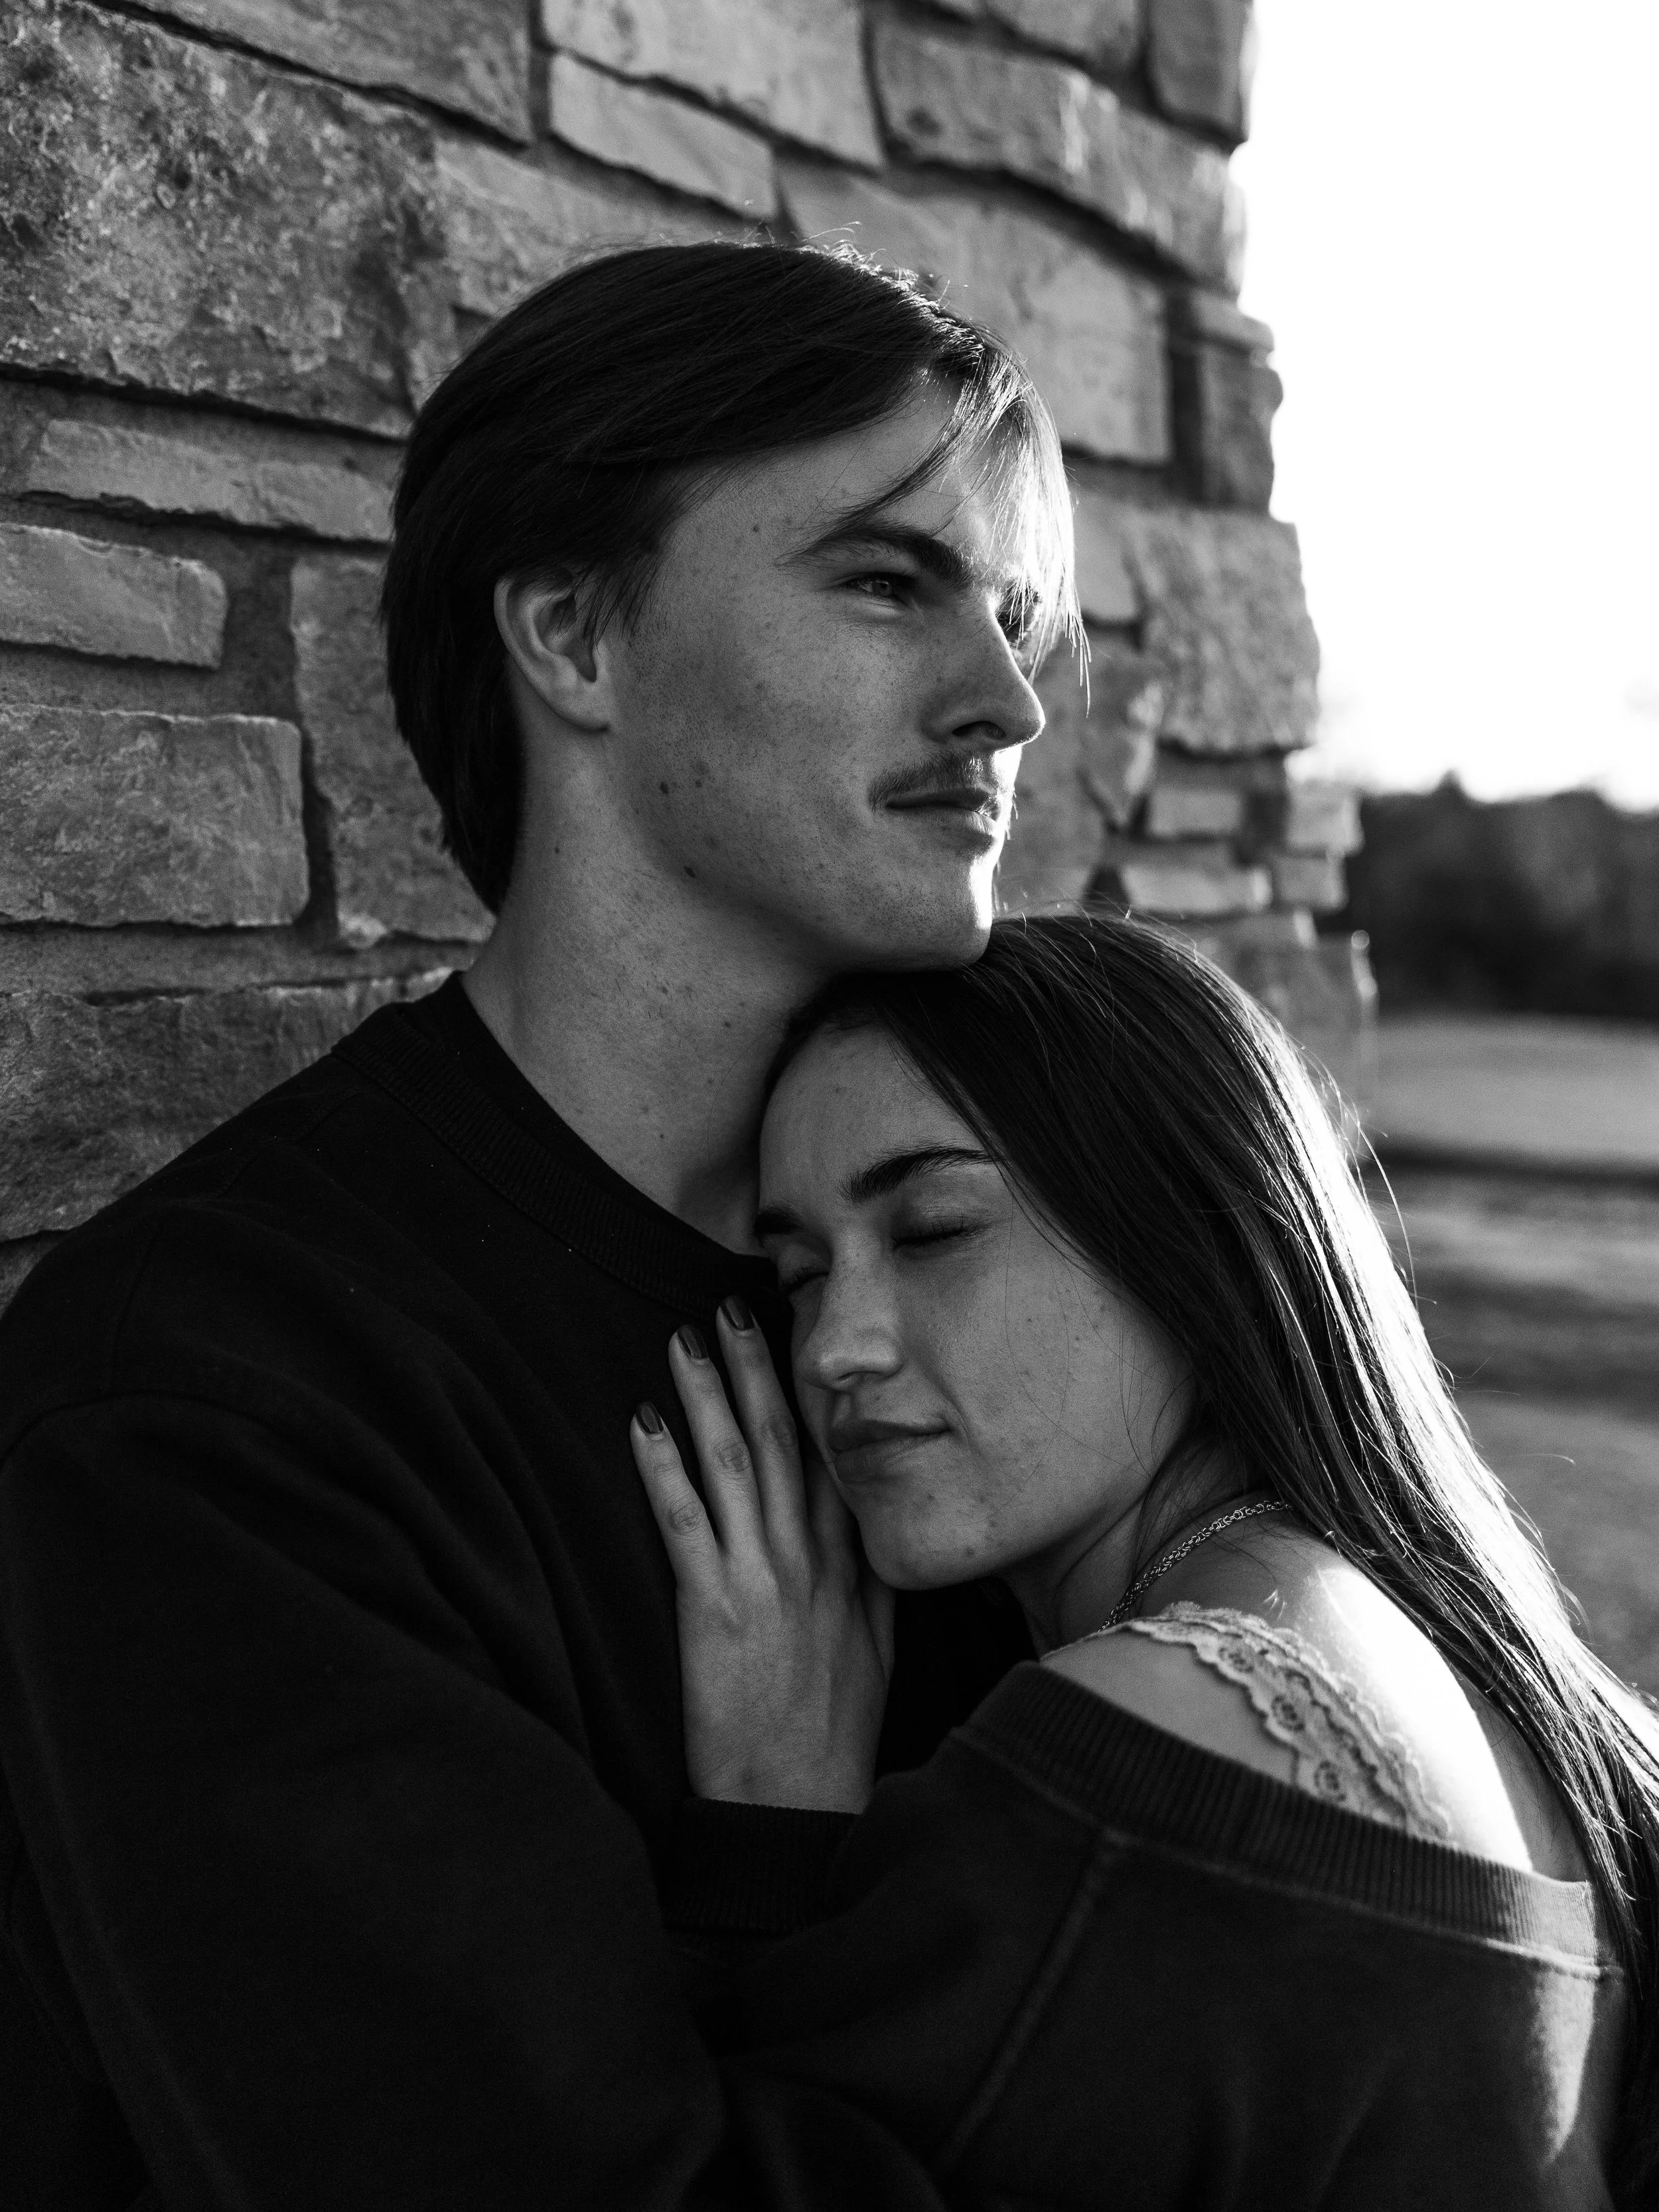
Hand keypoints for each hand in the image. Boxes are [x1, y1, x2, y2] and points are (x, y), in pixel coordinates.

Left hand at [631, 1301, 894, 1812]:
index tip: (794, 1338)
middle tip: (732, 1308)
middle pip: (784, 1442)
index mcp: (851, 1568)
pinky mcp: (715, 1611)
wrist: (798, 1814)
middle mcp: (811, 1561)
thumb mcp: (877, 1654)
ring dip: (706, 1396)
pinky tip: (640, 1423)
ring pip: (734, 1465)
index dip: (813, 1393)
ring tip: (681, 1339)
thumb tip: (875, 1534)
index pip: (833, 1458)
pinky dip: (661, 1468)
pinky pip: (684, 1523)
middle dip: (756, 1370)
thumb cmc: (832, 1741)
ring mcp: (764, 1581)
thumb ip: (873, 1587)